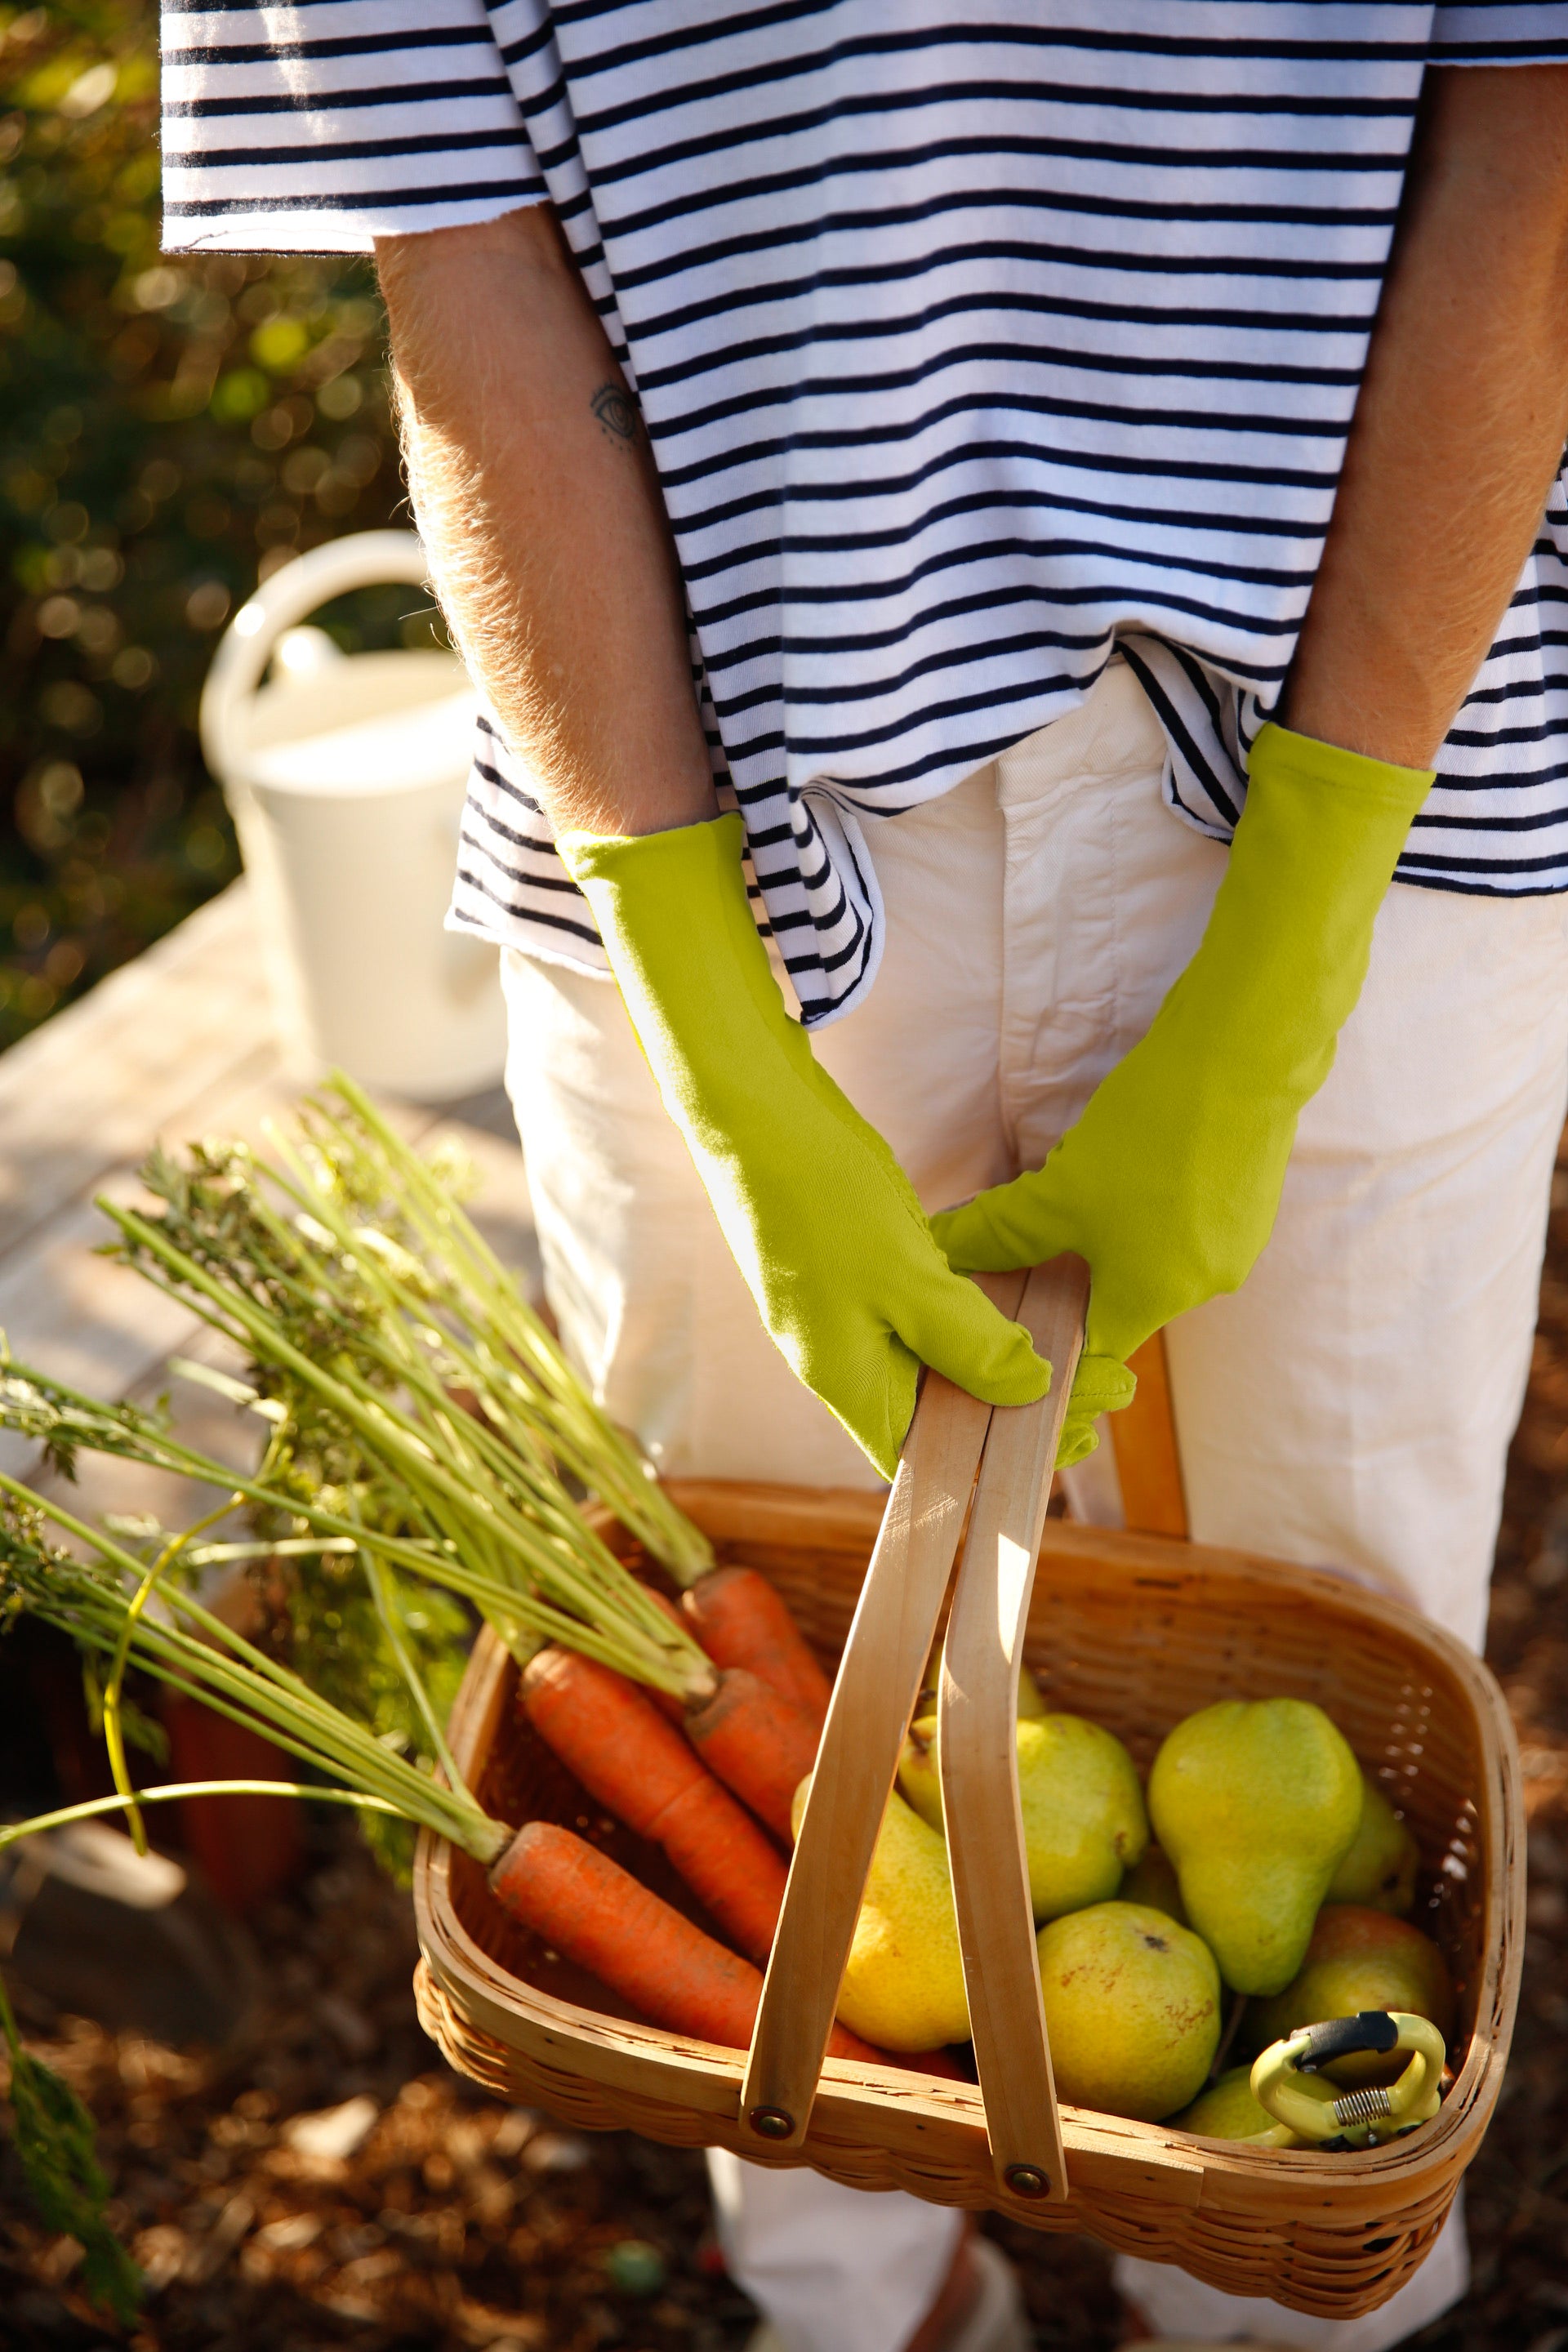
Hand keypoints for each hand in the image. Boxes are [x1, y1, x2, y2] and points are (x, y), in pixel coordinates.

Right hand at [559, 814, 1050, 1477]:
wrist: (752, 1112)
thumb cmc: (820, 1196)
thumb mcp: (907, 1278)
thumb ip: (968, 1341)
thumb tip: (1029, 1388)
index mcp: (844, 1377)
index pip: (919, 1457)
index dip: (985, 1464)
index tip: (1060, 1442)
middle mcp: (840, 1356)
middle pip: (933, 1412)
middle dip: (1008, 1410)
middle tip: (1093, 1395)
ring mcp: (842, 1312)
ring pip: (931, 1360)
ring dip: (995, 1361)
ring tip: (1072, 1353)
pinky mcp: (852, 1271)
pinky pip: (920, 1315)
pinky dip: (970, 1319)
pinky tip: (1017, 1303)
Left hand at [931, 725, 1433, 1465]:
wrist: (1264, 1021)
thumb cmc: (1162, 1100)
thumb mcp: (1065, 1169)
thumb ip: (1003, 1224)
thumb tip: (945, 1257)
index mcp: (1155, 1286)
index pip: (1076, 1368)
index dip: (1019, 1377)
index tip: (968, 1389)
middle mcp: (1196, 1283)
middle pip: (1101, 1330)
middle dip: (1040, 1330)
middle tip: (973, 1329)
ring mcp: (1222, 1248)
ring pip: (1124, 1283)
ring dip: (1072, 1277)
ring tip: (1009, 1267)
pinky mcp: (1229, 1204)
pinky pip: (1151, 1241)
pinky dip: (1108, 1239)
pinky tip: (1074, 1211)